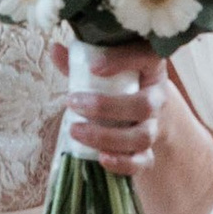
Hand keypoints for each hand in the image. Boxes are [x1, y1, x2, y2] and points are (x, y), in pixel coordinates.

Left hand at [55, 41, 170, 173]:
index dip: (122, 61)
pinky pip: (143, 162)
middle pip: (143, 106)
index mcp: (150, 69)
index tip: (93, 67)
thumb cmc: (120, 84)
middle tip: (73, 103)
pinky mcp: (149, 152)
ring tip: (75, 131)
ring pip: (141, 137)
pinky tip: (101, 159)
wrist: (147, 112)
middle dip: (106, 107)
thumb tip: (55, 49)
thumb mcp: (106, 69)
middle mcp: (157, 98)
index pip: (146, 57)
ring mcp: (155, 127)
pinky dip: (123, 164)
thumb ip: (81, 62)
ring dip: (106, 137)